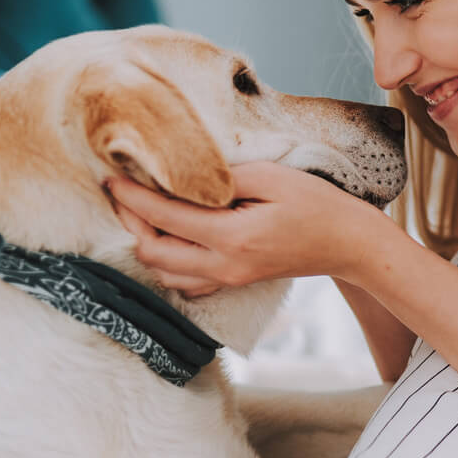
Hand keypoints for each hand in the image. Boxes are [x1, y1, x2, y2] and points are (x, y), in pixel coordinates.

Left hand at [105, 162, 384, 296]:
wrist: (347, 243)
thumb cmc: (315, 204)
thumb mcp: (271, 177)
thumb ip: (223, 178)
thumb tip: (181, 176)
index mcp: (233, 236)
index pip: (164, 217)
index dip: (132, 197)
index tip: (110, 177)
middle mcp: (224, 265)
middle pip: (153, 253)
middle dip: (130, 222)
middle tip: (122, 192)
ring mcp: (228, 279)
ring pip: (164, 273)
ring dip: (146, 243)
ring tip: (141, 212)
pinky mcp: (233, 281)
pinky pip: (185, 281)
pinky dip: (167, 261)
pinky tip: (168, 236)